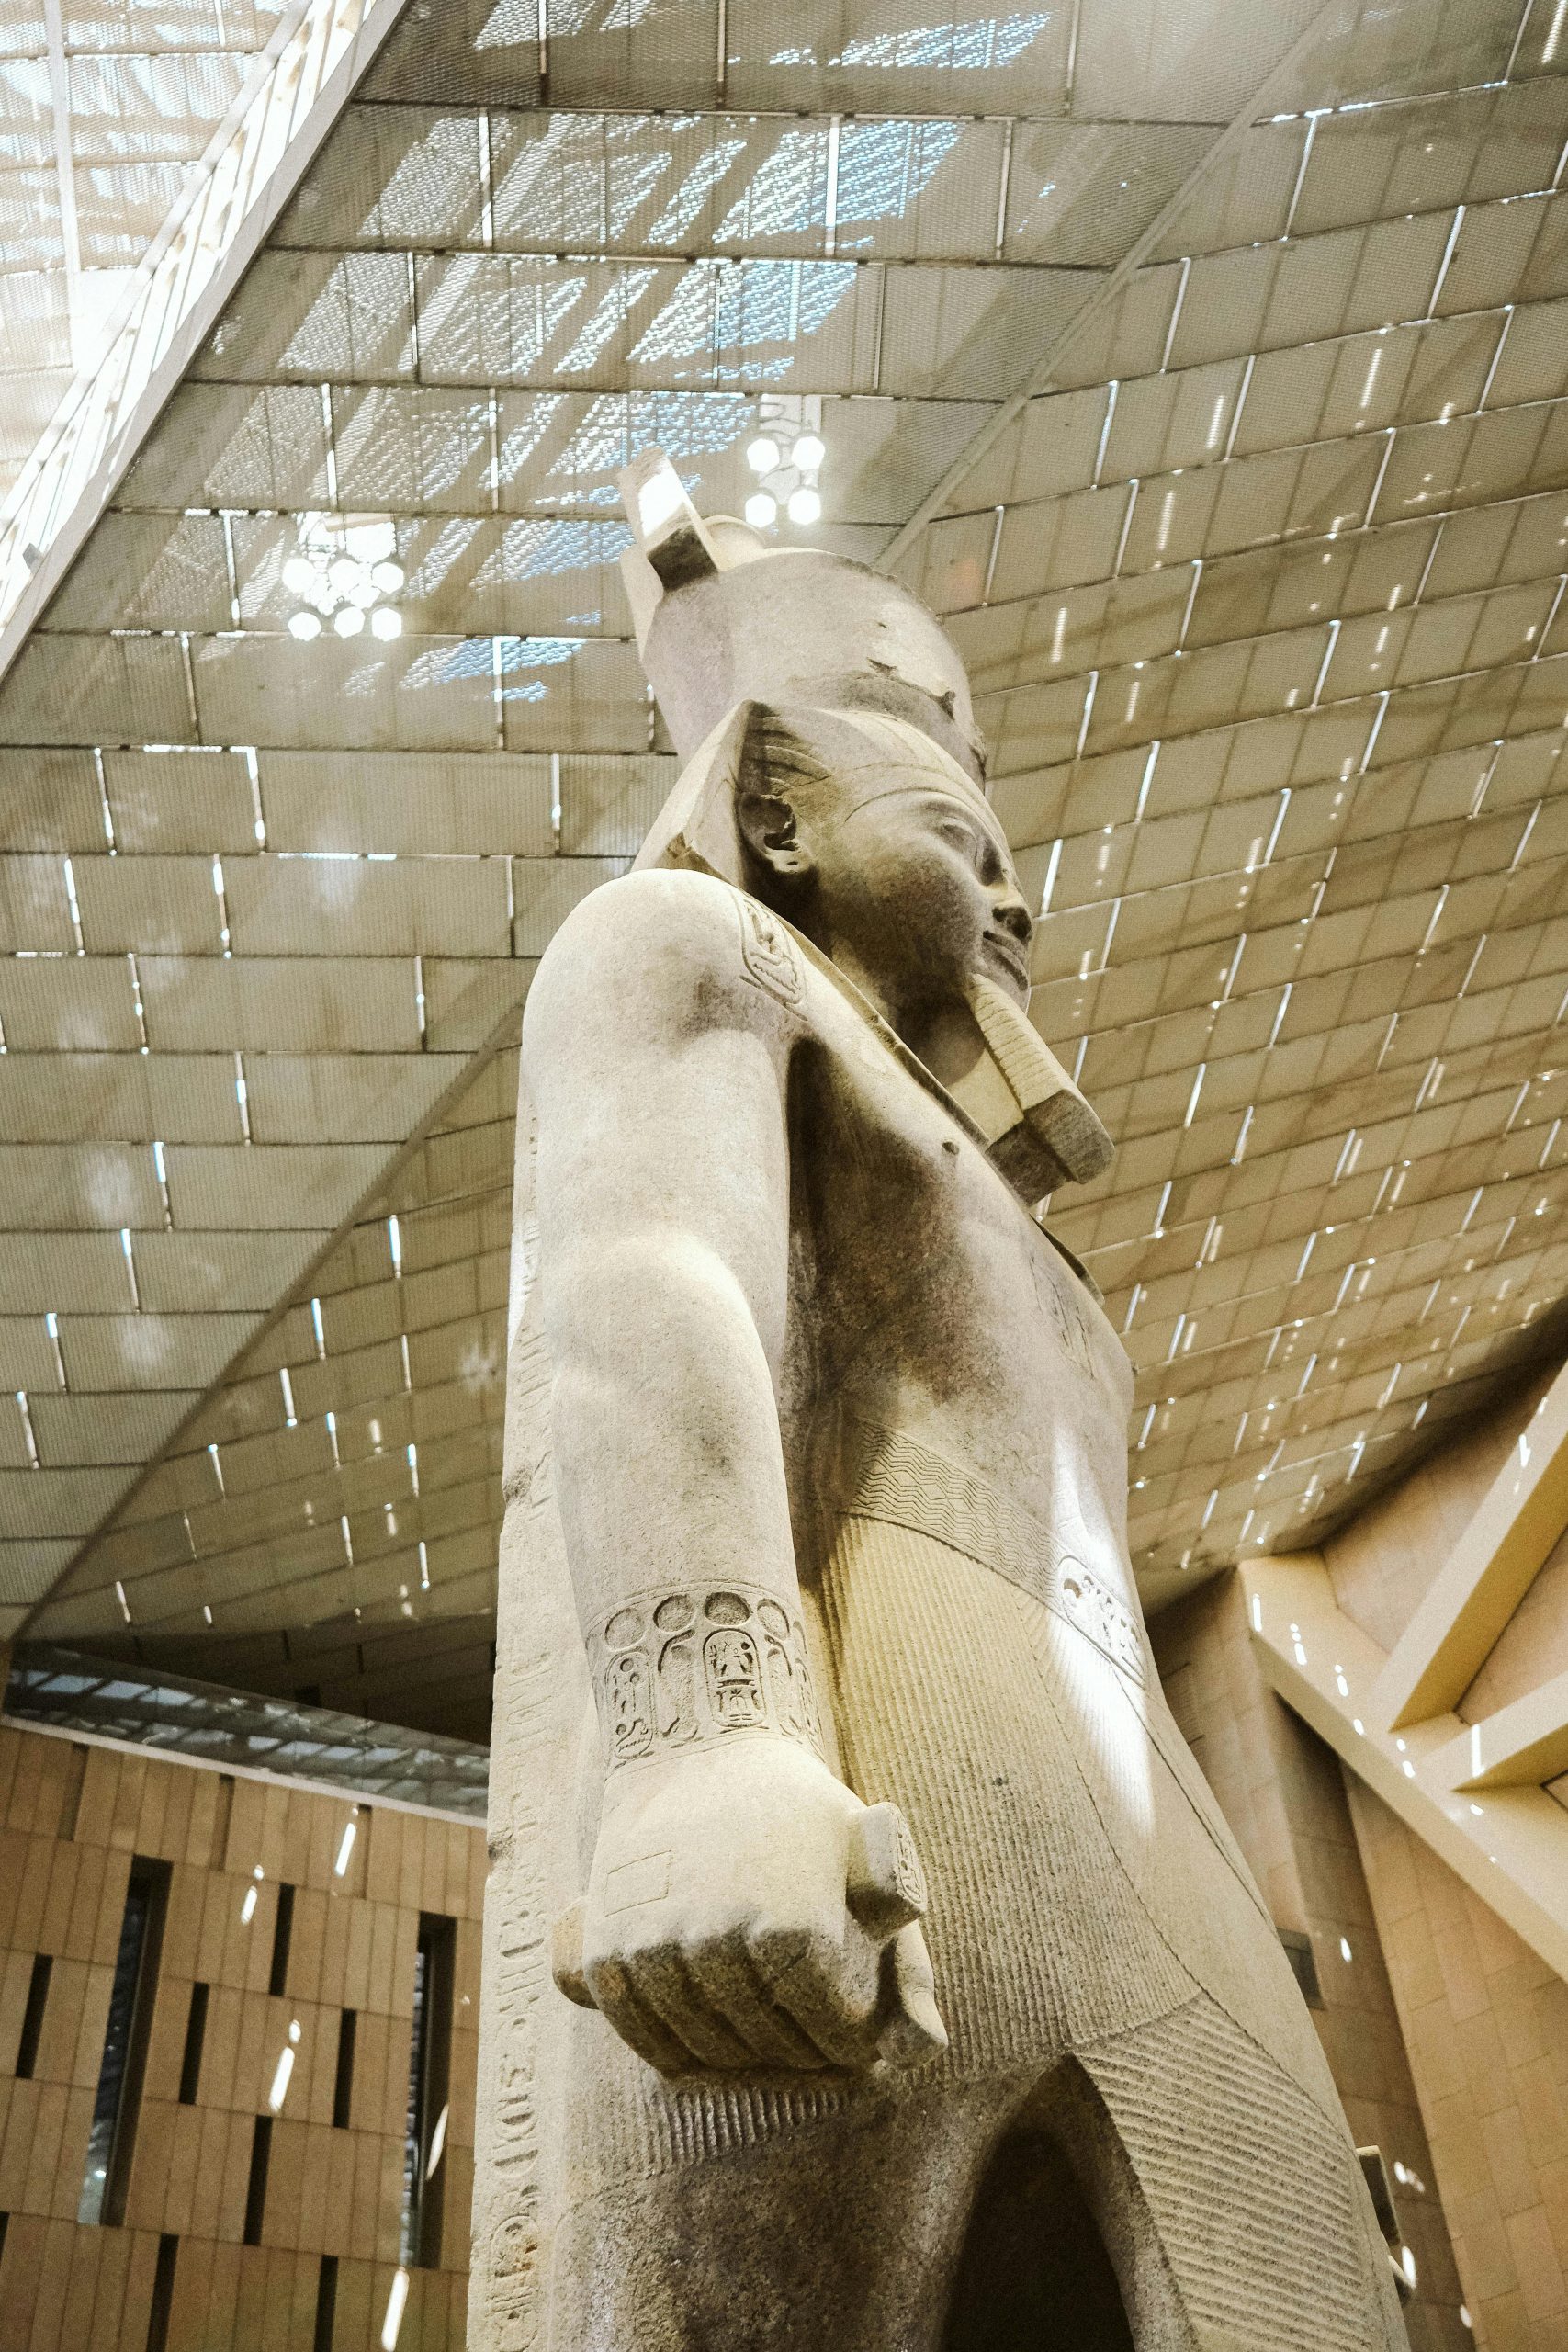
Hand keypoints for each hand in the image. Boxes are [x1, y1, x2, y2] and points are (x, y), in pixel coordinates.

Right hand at [550, 1738, 947, 2075]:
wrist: (694, 1747)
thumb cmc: (797, 1809)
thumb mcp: (868, 1864)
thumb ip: (907, 1958)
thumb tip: (928, 2046)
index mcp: (794, 1927)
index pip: (831, 2032)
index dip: (848, 2046)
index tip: (854, 2043)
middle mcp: (721, 1944)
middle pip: (765, 2045)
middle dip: (796, 2058)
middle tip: (810, 2054)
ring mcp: (657, 1949)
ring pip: (701, 2048)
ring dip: (734, 2064)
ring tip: (758, 2055)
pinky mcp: (607, 1949)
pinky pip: (639, 2031)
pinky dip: (669, 2054)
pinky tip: (697, 2057)